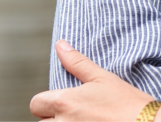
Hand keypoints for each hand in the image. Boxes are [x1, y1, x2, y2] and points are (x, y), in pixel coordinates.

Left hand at [30, 40, 160, 121]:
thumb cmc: (125, 101)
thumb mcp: (102, 77)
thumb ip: (77, 62)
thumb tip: (60, 45)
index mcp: (64, 102)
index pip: (36, 103)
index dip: (46, 102)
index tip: (61, 103)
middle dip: (52, 119)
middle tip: (74, 114)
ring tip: (81, 120)